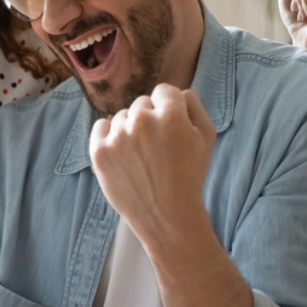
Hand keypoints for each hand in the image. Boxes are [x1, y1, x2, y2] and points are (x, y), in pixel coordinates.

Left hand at [89, 84, 215, 246]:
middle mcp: (142, 121)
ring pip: (121, 116)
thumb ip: (194, 106)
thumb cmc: (190, 176)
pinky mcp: (99, 152)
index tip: (170, 128)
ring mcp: (118, 136)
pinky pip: (100, 126)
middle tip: (157, 146)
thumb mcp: (207, 138)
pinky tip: (121, 152)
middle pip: (142, 103)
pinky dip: (108, 135)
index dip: (169, 109)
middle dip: (150, 119)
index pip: (164, 91)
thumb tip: (178, 92)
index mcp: (171, 115)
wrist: (167, 215)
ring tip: (142, 156)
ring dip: (130, 130)